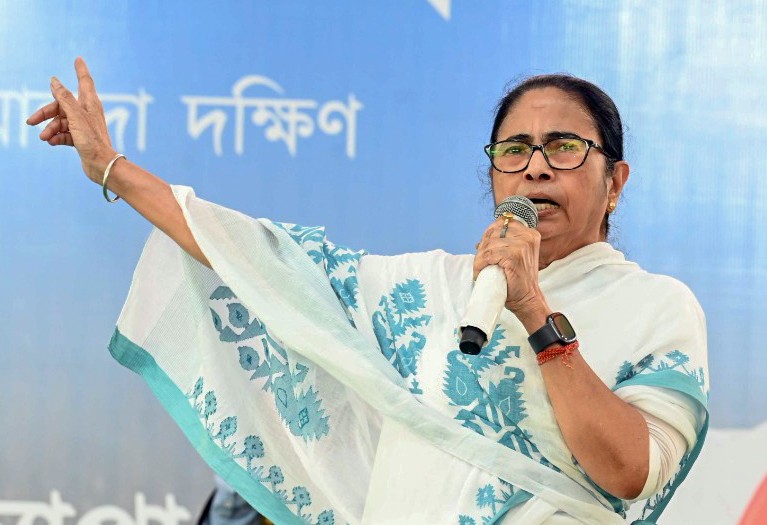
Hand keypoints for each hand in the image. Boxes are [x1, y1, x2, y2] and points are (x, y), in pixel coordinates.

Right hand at [26, 57, 116, 183]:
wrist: (101, 165)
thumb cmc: (92, 140)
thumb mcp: (75, 116)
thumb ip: (64, 98)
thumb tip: (54, 81)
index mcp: (90, 103)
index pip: (84, 81)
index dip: (80, 70)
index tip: (78, 59)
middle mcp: (87, 112)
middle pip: (62, 106)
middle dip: (45, 113)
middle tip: (30, 121)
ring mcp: (83, 126)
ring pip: (61, 121)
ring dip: (50, 129)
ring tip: (44, 138)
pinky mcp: (80, 139)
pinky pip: (64, 134)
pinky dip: (57, 137)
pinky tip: (52, 142)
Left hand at [474, 216, 548, 323]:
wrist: (527, 298)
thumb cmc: (519, 278)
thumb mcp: (518, 254)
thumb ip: (506, 243)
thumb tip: (481, 241)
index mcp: (530, 233)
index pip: (503, 222)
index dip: (489, 233)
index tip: (484, 246)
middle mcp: (527, 236)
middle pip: (494, 232)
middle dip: (483, 246)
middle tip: (480, 260)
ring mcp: (521, 246)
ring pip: (489, 244)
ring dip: (479, 257)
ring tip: (479, 268)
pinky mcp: (513, 256)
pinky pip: (488, 255)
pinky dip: (480, 264)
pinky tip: (479, 272)